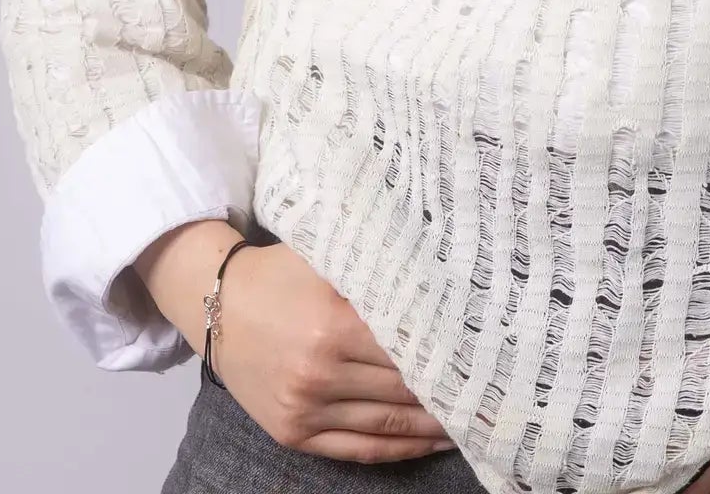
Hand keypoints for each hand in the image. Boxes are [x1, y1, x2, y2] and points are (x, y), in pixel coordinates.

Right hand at [133, 220, 458, 464]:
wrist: (217, 303)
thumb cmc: (281, 273)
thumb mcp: (330, 260)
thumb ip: (379, 273)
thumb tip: (440, 280)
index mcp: (336, 325)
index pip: (411, 349)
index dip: (452, 356)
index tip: (487, 358)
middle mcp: (322, 373)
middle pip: (405, 390)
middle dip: (451, 392)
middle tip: (492, 392)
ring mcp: (306, 409)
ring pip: (388, 426)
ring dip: (434, 427)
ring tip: (474, 420)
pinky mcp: (293, 432)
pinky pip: (358, 450)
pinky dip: (398, 450)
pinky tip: (430, 443)